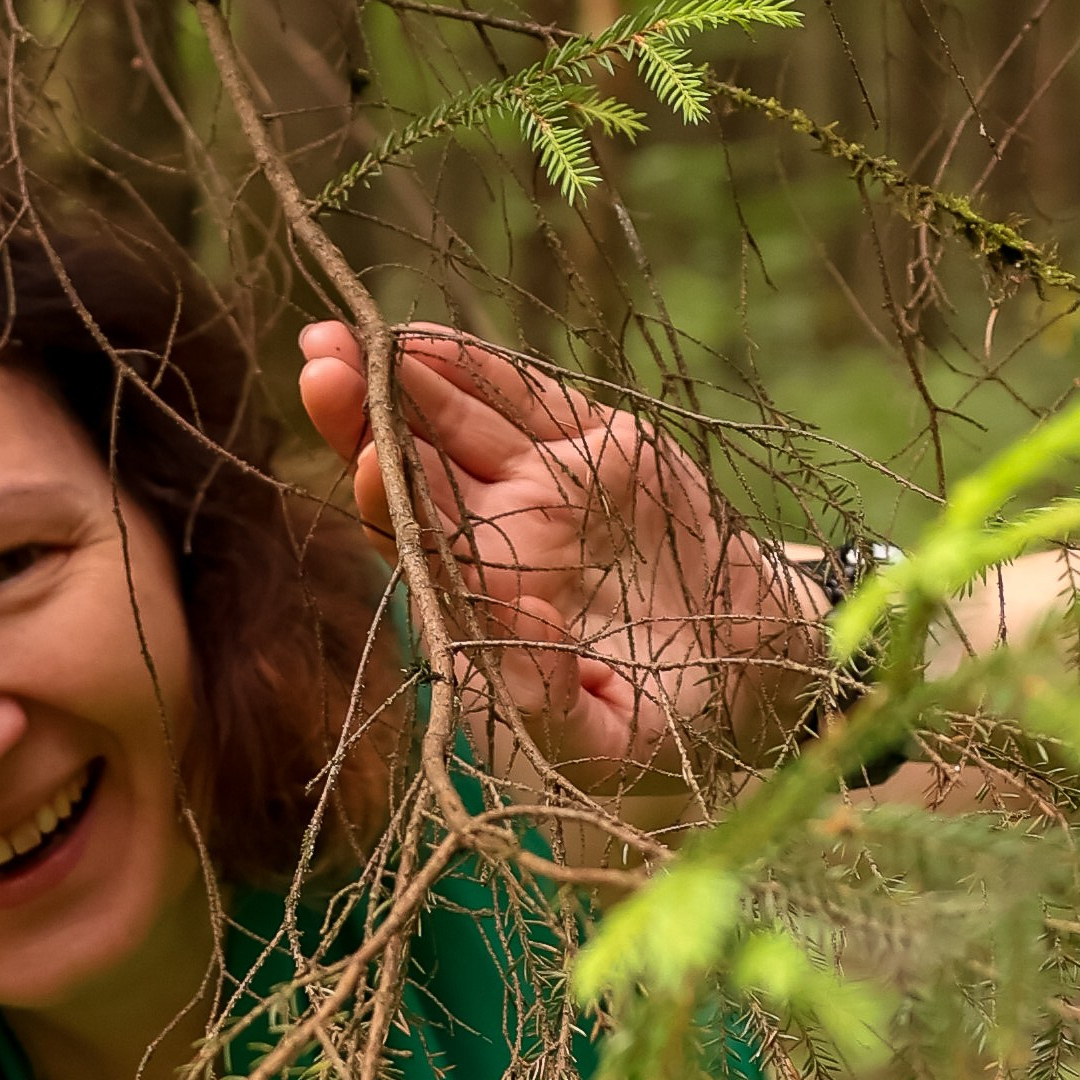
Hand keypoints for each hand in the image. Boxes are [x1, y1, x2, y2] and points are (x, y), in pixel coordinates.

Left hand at [298, 323, 812, 788]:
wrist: (759, 668)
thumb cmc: (665, 723)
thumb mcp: (605, 740)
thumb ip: (548, 700)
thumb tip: (514, 620)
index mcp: (480, 608)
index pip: (416, 546)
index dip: (386, 501)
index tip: (365, 461)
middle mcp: (496, 537)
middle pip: (412, 469)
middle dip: (358, 418)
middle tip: (320, 366)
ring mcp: (541, 484)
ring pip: (454, 422)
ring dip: (400, 377)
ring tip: (339, 338)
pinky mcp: (595, 444)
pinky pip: (525, 398)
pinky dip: (476, 367)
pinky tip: (421, 339)